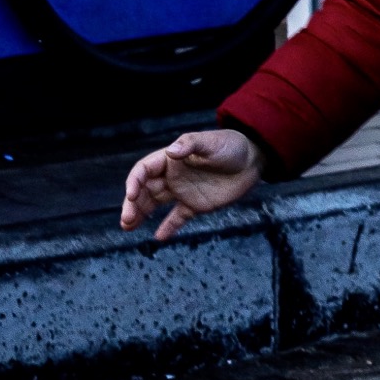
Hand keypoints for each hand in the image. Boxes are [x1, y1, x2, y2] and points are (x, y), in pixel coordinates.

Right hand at [120, 125, 264, 239]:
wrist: (252, 160)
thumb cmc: (231, 145)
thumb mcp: (211, 142)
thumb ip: (190, 144)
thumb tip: (171, 151)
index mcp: (171, 159)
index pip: (144, 170)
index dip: (135, 182)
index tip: (133, 195)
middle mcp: (173, 176)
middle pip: (145, 190)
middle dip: (133, 204)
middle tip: (126, 220)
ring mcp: (183, 191)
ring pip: (155, 204)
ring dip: (141, 215)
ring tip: (128, 228)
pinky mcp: (195, 205)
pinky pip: (177, 218)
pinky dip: (168, 227)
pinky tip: (159, 237)